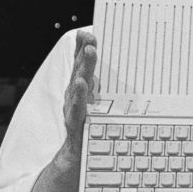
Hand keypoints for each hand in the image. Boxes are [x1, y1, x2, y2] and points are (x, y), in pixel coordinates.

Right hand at [57, 30, 96, 172]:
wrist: (76, 159)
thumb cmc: (90, 129)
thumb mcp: (100, 106)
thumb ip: (105, 91)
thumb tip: (119, 75)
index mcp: (82, 90)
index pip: (82, 65)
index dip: (83, 48)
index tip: (89, 32)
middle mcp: (76, 96)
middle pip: (80, 70)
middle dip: (85, 51)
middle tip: (91, 36)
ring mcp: (74, 108)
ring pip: (78, 84)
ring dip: (83, 66)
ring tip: (89, 52)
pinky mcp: (75, 123)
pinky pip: (77, 107)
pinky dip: (79, 95)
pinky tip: (81, 84)